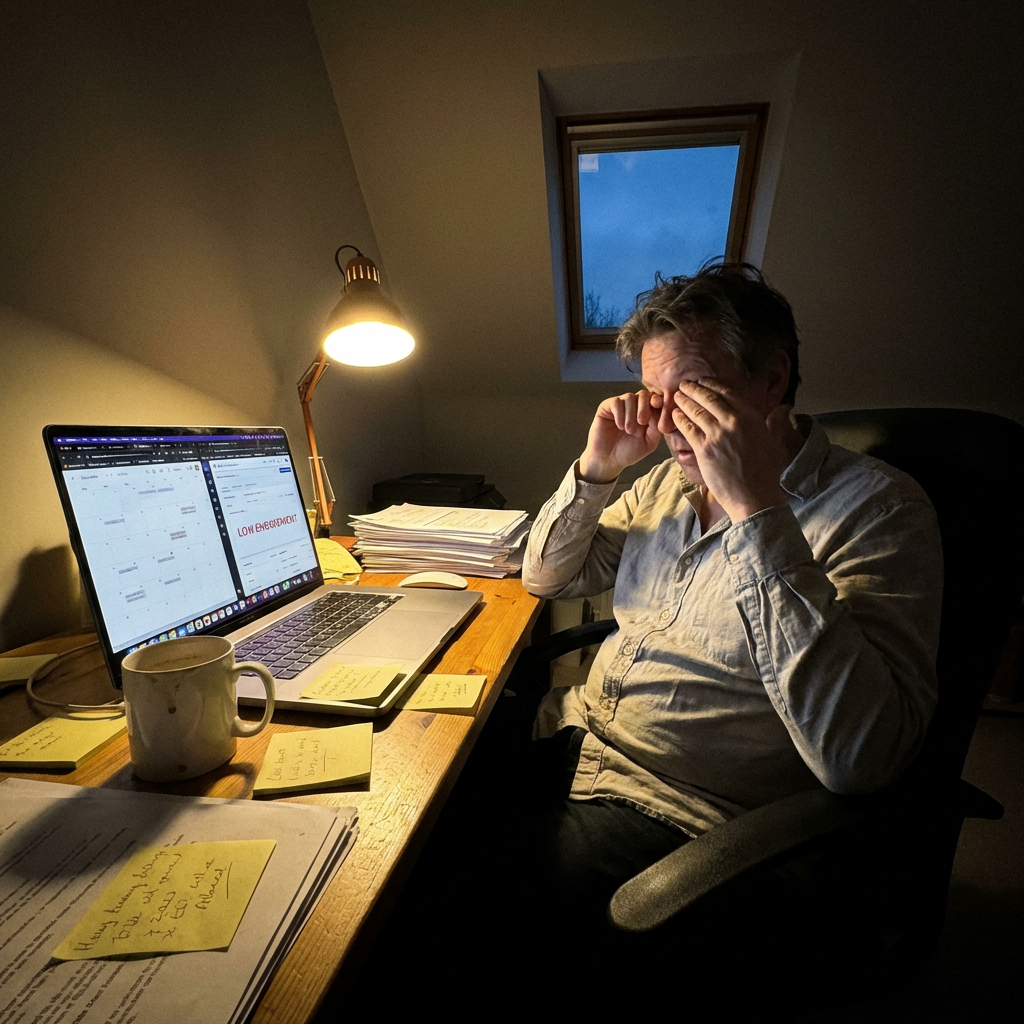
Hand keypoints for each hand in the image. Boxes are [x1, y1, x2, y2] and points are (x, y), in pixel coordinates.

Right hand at [579, 389, 662, 482]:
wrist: (607, 460)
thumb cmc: (629, 452)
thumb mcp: (649, 442)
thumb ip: (657, 426)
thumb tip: (659, 410)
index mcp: (647, 413)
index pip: (655, 399)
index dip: (658, 400)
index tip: (658, 406)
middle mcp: (634, 407)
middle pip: (643, 394)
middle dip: (645, 407)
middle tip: (642, 422)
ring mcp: (620, 406)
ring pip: (629, 397)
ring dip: (631, 414)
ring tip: (628, 430)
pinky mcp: (606, 407)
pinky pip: (616, 402)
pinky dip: (620, 413)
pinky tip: (619, 426)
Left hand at [670, 379, 796, 520]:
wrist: (755, 497)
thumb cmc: (768, 474)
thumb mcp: (776, 443)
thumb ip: (775, 423)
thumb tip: (782, 408)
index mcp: (752, 417)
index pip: (728, 394)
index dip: (713, 385)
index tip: (704, 381)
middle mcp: (734, 422)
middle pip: (709, 399)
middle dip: (694, 389)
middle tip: (685, 385)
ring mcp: (718, 435)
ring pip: (696, 411)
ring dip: (684, 401)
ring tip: (676, 396)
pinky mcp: (704, 450)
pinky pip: (688, 429)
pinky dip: (680, 419)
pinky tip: (674, 415)